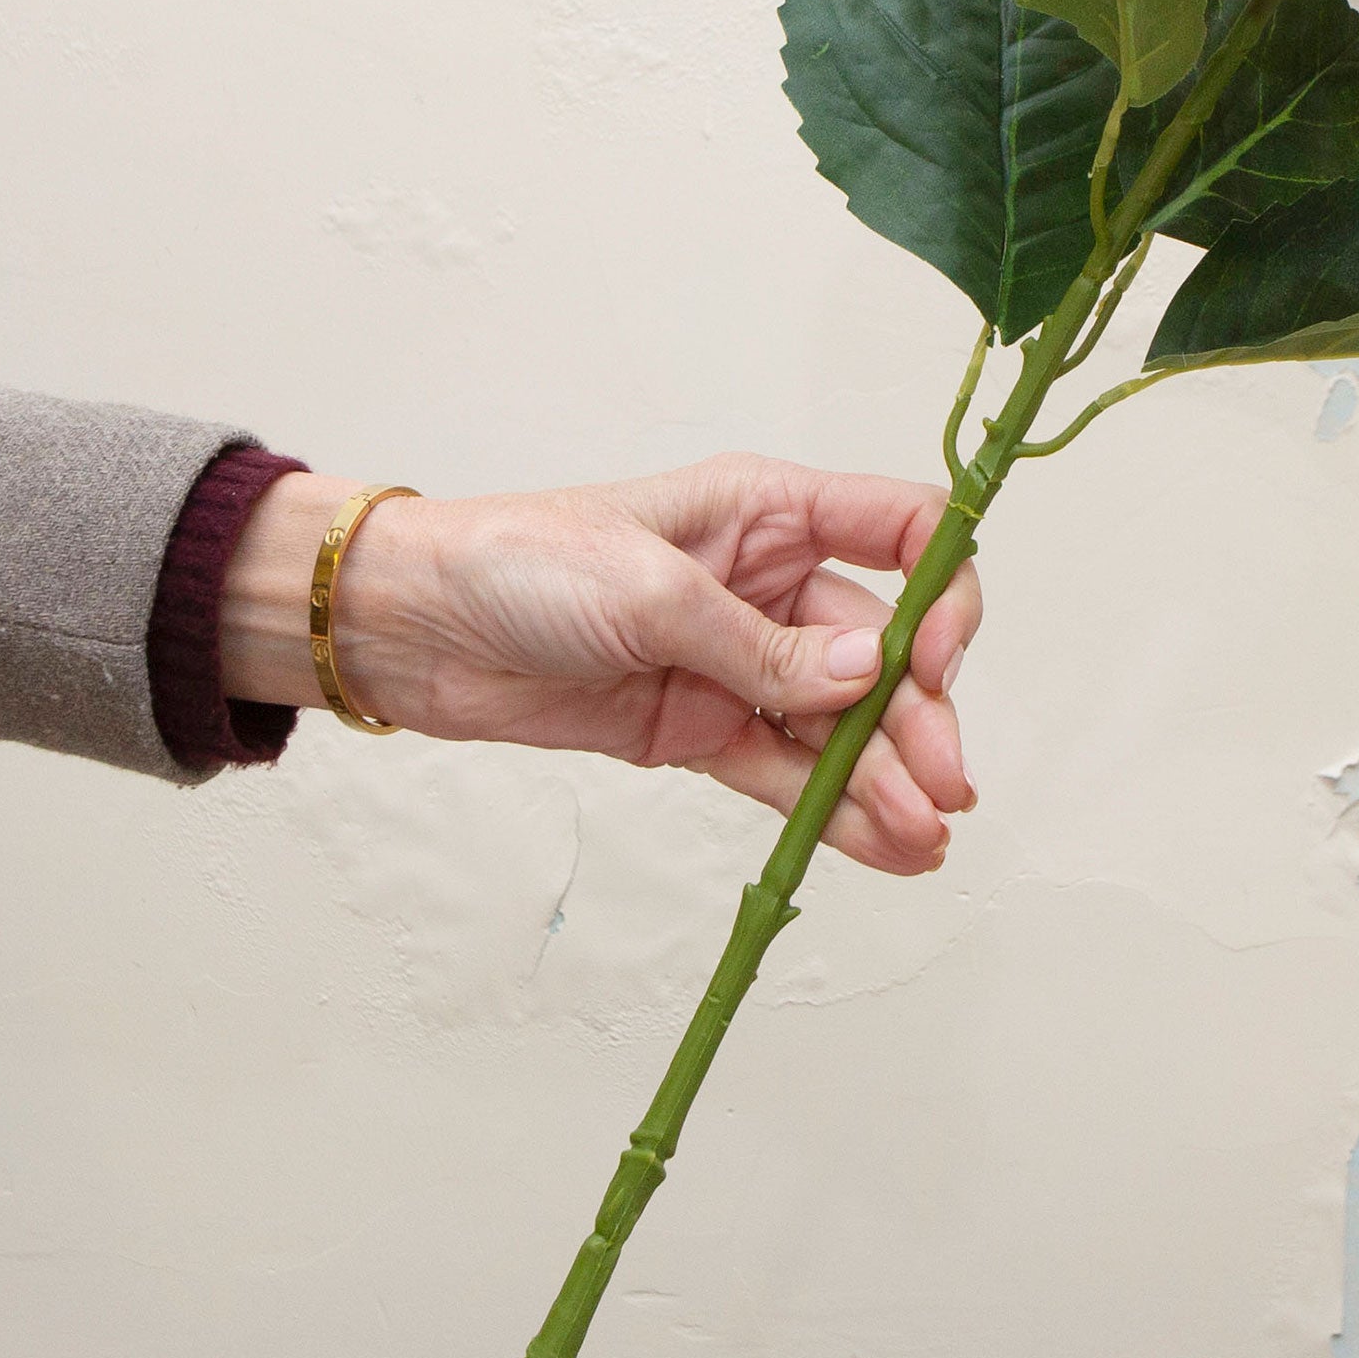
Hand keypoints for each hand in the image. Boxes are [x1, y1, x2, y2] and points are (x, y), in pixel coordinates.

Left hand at [219, 458, 981, 875]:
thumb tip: (871, 673)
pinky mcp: (699, 729)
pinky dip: (834, 810)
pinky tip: (884, 845)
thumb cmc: (519, 564)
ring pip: (840, 724)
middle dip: (919, 716)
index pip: (901, 531)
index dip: (941, 590)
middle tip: (944, 783)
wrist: (414, 629)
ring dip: (886, 778)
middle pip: (883, 647)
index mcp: (766, 512)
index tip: (937, 657)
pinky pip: (786, 772)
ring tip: (924, 837)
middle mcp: (767, 583)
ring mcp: (736, 662)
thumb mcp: (649, 591)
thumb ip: (764, 643)